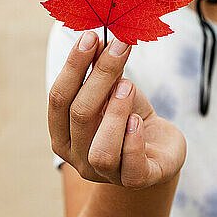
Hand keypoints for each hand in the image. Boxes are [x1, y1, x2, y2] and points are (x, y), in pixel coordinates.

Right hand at [48, 31, 186, 188]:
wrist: (159, 149)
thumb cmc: (130, 117)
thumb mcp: (115, 90)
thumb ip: (103, 72)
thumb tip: (96, 39)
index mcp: (64, 134)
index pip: (58, 99)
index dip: (73, 66)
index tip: (91, 36)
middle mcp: (78, 158)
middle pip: (80, 116)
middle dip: (99, 76)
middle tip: (120, 46)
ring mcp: (106, 175)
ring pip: (101, 150)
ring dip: (115, 112)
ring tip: (128, 85)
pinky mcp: (137, 180)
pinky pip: (131, 168)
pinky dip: (133, 140)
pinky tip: (139, 119)